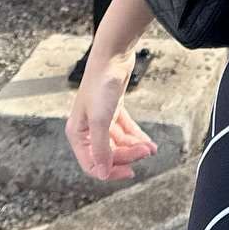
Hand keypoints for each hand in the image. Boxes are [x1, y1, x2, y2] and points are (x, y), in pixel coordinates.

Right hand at [64, 47, 158, 182]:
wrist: (113, 56)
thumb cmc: (101, 84)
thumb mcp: (100, 120)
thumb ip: (101, 149)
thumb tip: (102, 173)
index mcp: (78, 133)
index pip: (92, 164)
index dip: (111, 171)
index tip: (130, 171)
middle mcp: (87, 128)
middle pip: (109, 154)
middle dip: (128, 155)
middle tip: (145, 152)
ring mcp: (101, 119)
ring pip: (118, 143)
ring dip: (135, 147)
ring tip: (150, 148)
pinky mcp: (113, 110)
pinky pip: (124, 131)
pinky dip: (135, 137)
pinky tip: (147, 141)